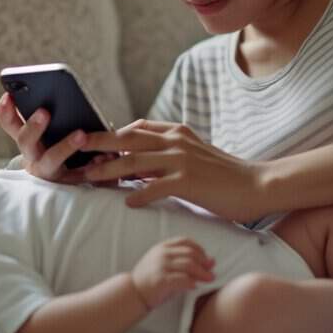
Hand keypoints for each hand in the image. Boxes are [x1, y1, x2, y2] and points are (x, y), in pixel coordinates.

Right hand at [0, 92, 89, 182]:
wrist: (85, 179)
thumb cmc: (69, 146)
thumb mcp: (59, 128)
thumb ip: (57, 113)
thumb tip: (61, 90)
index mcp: (28, 141)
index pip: (10, 124)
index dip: (5, 111)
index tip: (8, 96)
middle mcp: (33, 157)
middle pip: (25, 142)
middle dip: (32, 126)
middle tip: (44, 111)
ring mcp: (50, 173)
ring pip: (51, 160)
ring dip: (65, 146)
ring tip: (81, 134)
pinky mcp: (70, 184)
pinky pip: (81, 175)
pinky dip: (93, 164)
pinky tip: (107, 154)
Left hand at [81, 120, 265, 221]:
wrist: (257, 185)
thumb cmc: (223, 176)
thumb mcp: (193, 156)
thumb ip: (167, 156)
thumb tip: (136, 165)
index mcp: (177, 132)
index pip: (136, 128)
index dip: (112, 135)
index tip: (91, 142)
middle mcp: (176, 141)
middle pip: (127, 140)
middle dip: (98, 144)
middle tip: (75, 150)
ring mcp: (182, 160)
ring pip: (133, 162)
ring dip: (108, 170)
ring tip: (90, 178)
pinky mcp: (188, 181)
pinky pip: (154, 188)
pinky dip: (138, 196)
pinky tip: (128, 204)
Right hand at [130, 236, 215, 308]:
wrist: (133, 292)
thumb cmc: (152, 279)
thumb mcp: (168, 266)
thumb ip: (187, 262)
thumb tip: (212, 261)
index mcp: (163, 247)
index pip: (186, 242)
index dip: (200, 249)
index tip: (206, 260)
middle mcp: (162, 253)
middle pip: (190, 253)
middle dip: (204, 263)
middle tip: (212, 273)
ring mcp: (160, 266)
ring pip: (189, 265)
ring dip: (202, 273)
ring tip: (209, 279)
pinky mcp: (161, 280)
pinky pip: (182, 279)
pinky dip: (191, 282)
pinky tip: (195, 286)